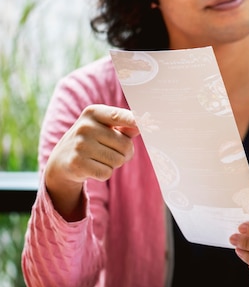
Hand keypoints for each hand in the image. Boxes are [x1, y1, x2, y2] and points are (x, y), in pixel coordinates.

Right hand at [45, 104, 138, 219]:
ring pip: (118, 161)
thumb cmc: (92, 141)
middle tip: (109, 151)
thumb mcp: (105, 128)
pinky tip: (92, 167)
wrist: (62, 160)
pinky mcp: (77, 163)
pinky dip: (104, 173)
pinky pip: (107, 173)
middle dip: (124, 153)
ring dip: (114, 164)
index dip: (135, 120)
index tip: (148, 121)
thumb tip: (144, 123)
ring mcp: (80, 145)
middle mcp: (85, 126)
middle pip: (126, 145)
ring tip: (98, 158)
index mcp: (94, 113)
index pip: (119, 116)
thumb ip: (125, 126)